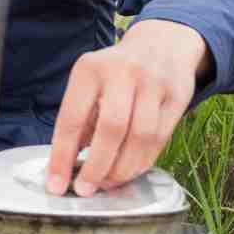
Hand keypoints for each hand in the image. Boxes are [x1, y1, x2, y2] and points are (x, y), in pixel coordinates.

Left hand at [46, 19, 210, 196]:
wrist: (162, 43)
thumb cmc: (115, 72)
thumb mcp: (89, 84)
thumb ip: (79, 121)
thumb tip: (64, 165)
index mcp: (89, 69)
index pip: (71, 119)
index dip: (62, 156)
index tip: (55, 183)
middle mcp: (122, 73)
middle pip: (111, 129)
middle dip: (97, 167)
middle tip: (85, 190)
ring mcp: (153, 83)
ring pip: (140, 137)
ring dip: (122, 168)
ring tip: (107, 183)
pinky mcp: (178, 96)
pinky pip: (160, 138)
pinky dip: (142, 161)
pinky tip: (129, 171)